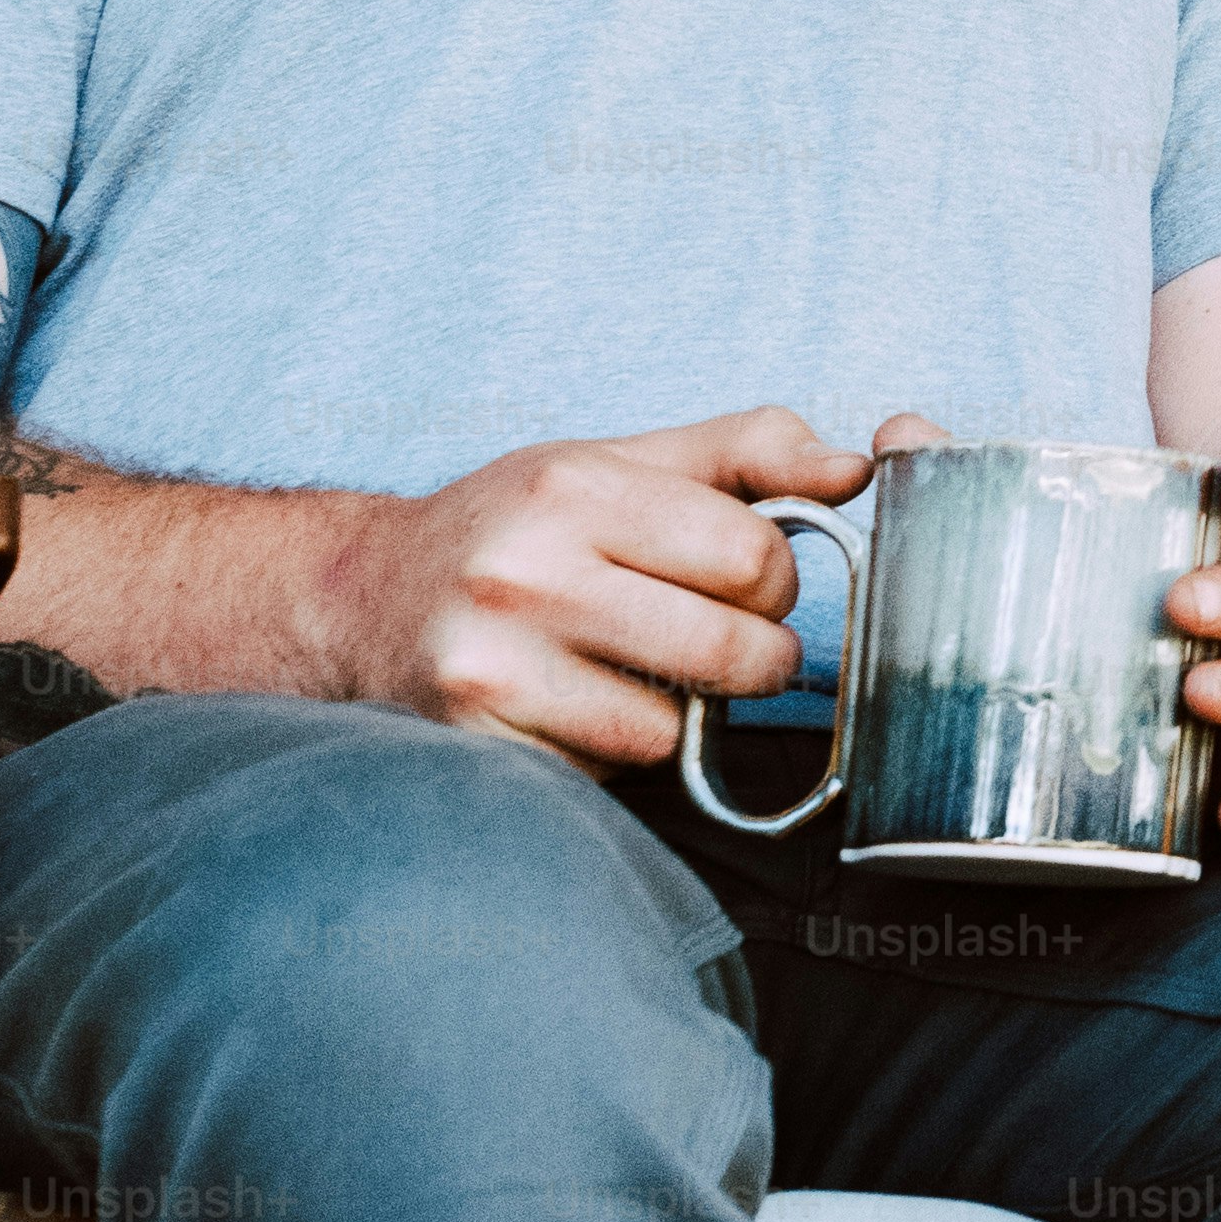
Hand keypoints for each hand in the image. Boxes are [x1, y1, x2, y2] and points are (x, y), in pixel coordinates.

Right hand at [310, 403, 877, 765]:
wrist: (361, 598)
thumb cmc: (521, 525)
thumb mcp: (624, 460)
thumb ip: (752, 450)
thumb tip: (859, 469)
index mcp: (574, 489)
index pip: (756, 556)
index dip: (774, 579)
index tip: (743, 580)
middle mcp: (524, 575)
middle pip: (734, 650)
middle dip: (753, 656)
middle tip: (721, 640)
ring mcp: (492, 666)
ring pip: (675, 728)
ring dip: (679, 711)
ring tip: (633, 667)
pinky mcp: (475, 744)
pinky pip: (611, 771)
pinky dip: (616, 749)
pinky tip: (576, 704)